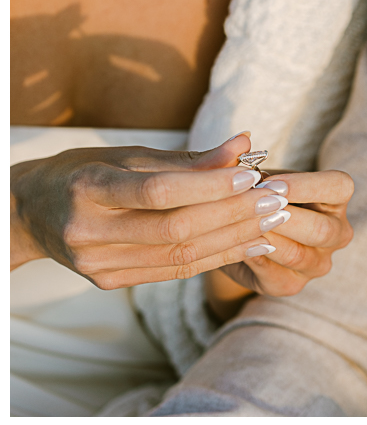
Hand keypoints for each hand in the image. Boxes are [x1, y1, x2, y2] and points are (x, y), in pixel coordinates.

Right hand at [9, 135, 313, 289]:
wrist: (31, 212)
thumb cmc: (83, 171)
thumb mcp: (126, 153)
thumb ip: (186, 157)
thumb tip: (245, 142)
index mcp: (90, 188)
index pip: (158, 190)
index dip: (209, 184)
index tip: (253, 172)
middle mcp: (90, 231)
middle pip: (174, 228)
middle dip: (234, 213)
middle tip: (277, 197)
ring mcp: (98, 264)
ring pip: (179, 255)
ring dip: (234, 237)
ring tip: (273, 218)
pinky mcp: (110, 282)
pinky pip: (173, 271)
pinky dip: (216, 256)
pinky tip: (250, 242)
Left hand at [217, 169, 353, 297]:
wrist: (234, 229)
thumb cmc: (250, 190)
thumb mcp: (246, 172)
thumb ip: (240, 158)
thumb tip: (241, 140)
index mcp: (336, 196)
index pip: (339, 186)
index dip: (307, 185)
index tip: (269, 182)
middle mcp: (337, 232)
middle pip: (321, 229)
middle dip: (283, 218)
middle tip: (250, 208)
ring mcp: (318, 262)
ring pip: (298, 255)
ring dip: (267, 240)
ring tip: (239, 226)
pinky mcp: (293, 284)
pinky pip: (277, 277)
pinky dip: (255, 261)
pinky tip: (237, 246)